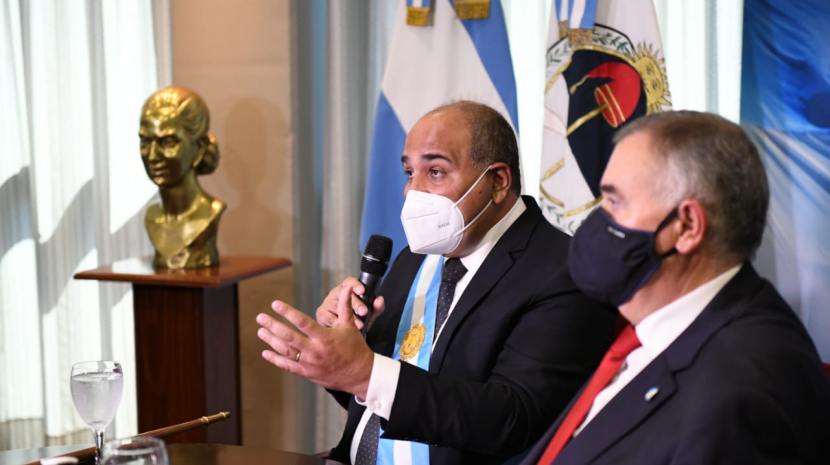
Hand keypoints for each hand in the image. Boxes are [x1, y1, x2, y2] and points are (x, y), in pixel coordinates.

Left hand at [257, 286, 373, 397]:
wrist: (360, 374)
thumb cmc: (355, 348)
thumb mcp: (350, 325)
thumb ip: (345, 305)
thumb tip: (348, 287)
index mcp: (325, 337)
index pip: (302, 322)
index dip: (288, 312)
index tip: (276, 304)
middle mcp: (315, 351)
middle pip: (289, 337)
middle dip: (273, 326)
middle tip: (261, 317)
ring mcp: (310, 364)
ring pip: (286, 351)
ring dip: (271, 341)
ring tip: (260, 331)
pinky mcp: (307, 373)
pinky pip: (288, 366)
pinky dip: (276, 360)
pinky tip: (266, 353)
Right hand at [316, 277, 384, 330]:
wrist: (346, 334)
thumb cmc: (357, 318)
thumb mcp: (370, 313)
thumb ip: (376, 307)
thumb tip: (380, 300)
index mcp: (348, 289)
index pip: (350, 282)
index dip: (356, 285)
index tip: (362, 291)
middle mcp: (336, 293)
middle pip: (344, 294)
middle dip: (355, 304)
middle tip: (364, 312)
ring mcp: (327, 302)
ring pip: (336, 307)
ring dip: (347, 316)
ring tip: (358, 324)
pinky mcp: (321, 313)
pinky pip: (328, 317)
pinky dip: (337, 323)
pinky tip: (343, 327)